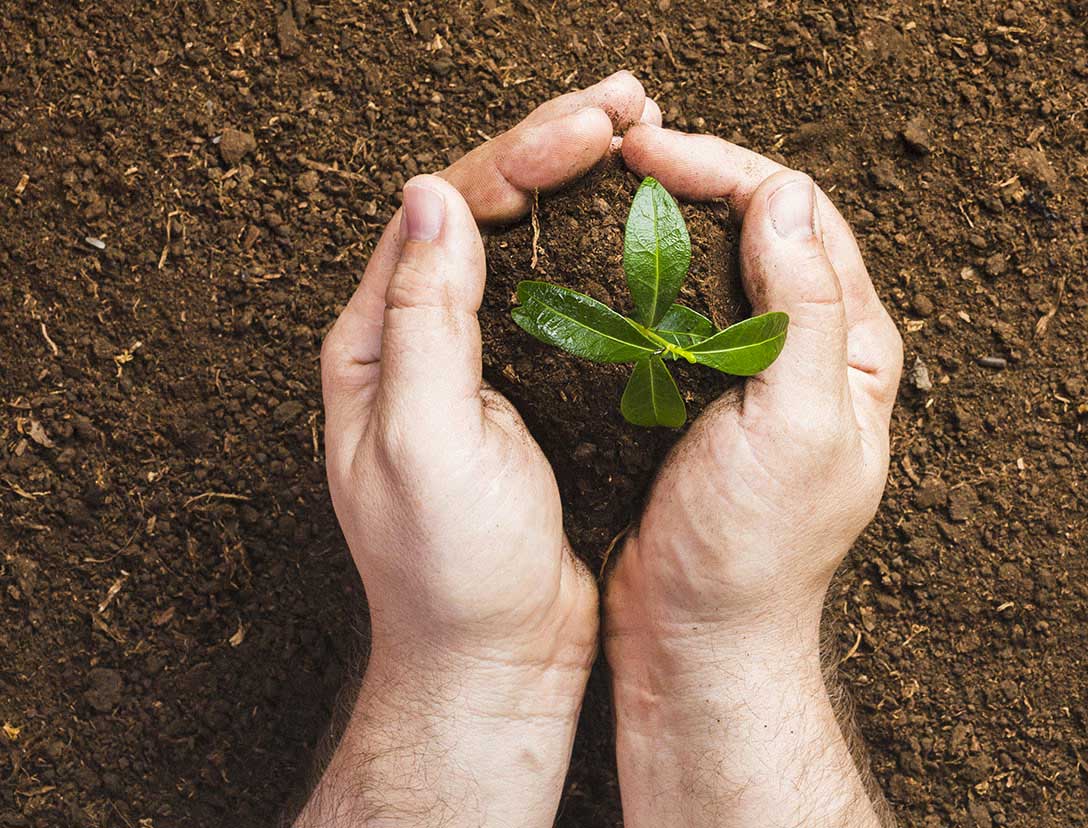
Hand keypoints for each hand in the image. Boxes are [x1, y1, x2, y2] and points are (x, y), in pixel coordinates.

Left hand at [299, 72, 656, 826]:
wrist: (492, 658)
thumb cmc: (451, 570)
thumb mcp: (425, 444)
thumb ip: (423, 322)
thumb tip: (436, 196)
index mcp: (376, 343)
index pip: (442, 215)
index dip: (517, 156)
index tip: (594, 127)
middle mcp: (419, 340)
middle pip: (483, 211)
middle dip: (553, 147)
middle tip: (631, 102)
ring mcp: (478, 363)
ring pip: (527, 246)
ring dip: (580, 186)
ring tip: (643, 137)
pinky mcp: (531, 391)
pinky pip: (563, 298)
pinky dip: (602, 252)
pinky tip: (645, 226)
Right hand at [605, 126, 902, 826]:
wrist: (696, 641)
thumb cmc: (752, 550)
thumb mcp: (794, 426)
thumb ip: (802, 310)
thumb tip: (784, 194)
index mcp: (852, 348)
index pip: (803, 218)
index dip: (729, 170)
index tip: (650, 153)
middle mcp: (811, 351)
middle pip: (762, 229)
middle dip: (697, 179)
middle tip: (620, 155)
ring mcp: (751, 374)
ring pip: (714, 266)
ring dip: (665, 222)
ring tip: (604, 192)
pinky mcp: (698, 398)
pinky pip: (673, 314)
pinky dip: (639, 277)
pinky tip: (597, 265)